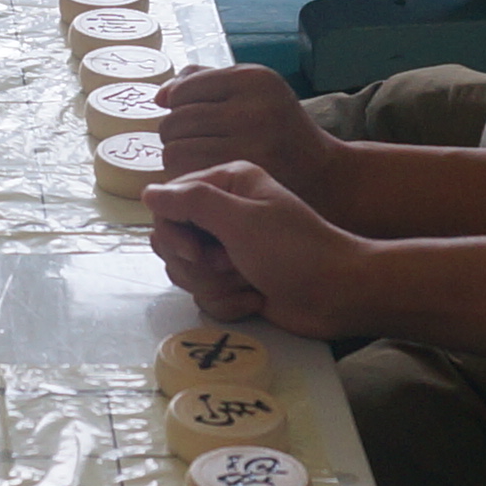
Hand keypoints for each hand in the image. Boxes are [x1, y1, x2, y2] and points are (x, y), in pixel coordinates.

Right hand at [137, 162, 379, 334]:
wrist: (338, 295)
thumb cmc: (295, 251)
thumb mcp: (241, 221)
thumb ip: (191, 203)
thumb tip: (147, 192)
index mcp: (227, 183)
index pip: (167, 203)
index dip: (173, 232)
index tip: (196, 251)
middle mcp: (223, 212)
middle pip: (170, 241)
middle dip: (198, 264)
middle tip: (231, 265)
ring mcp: (228, 247)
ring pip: (185, 272)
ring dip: (215, 285)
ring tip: (249, 282)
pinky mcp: (234, 279)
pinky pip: (205, 294)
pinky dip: (228, 302)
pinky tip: (256, 299)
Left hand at [149, 64, 339, 202]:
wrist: (323, 174)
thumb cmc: (278, 131)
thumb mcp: (253, 94)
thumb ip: (206, 82)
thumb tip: (161, 95)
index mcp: (255, 79)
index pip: (184, 88)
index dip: (176, 105)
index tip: (189, 118)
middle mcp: (253, 107)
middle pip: (175, 119)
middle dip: (174, 132)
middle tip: (192, 143)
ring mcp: (249, 143)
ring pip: (173, 147)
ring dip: (176, 155)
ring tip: (196, 158)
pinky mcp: (242, 174)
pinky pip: (184, 171)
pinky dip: (183, 174)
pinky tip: (202, 173)